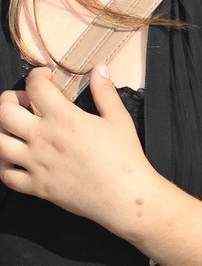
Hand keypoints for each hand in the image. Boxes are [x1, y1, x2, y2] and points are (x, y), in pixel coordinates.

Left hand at [0, 64, 154, 230]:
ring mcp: (36, 165)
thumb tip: (99, 69)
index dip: (37, 75)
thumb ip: (104, 92)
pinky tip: (13, 157)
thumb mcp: (118, 119)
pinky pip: (6, 175)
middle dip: (8, 99)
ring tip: (14, 126)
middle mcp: (44, 140)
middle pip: (4, 112)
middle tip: (21, 100)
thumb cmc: (125, 159)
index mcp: (64, 119)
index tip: (44, 77)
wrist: (125, 196)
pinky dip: (4, 164)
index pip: (35, 87)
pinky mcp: (37, 187)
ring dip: (1, 129)